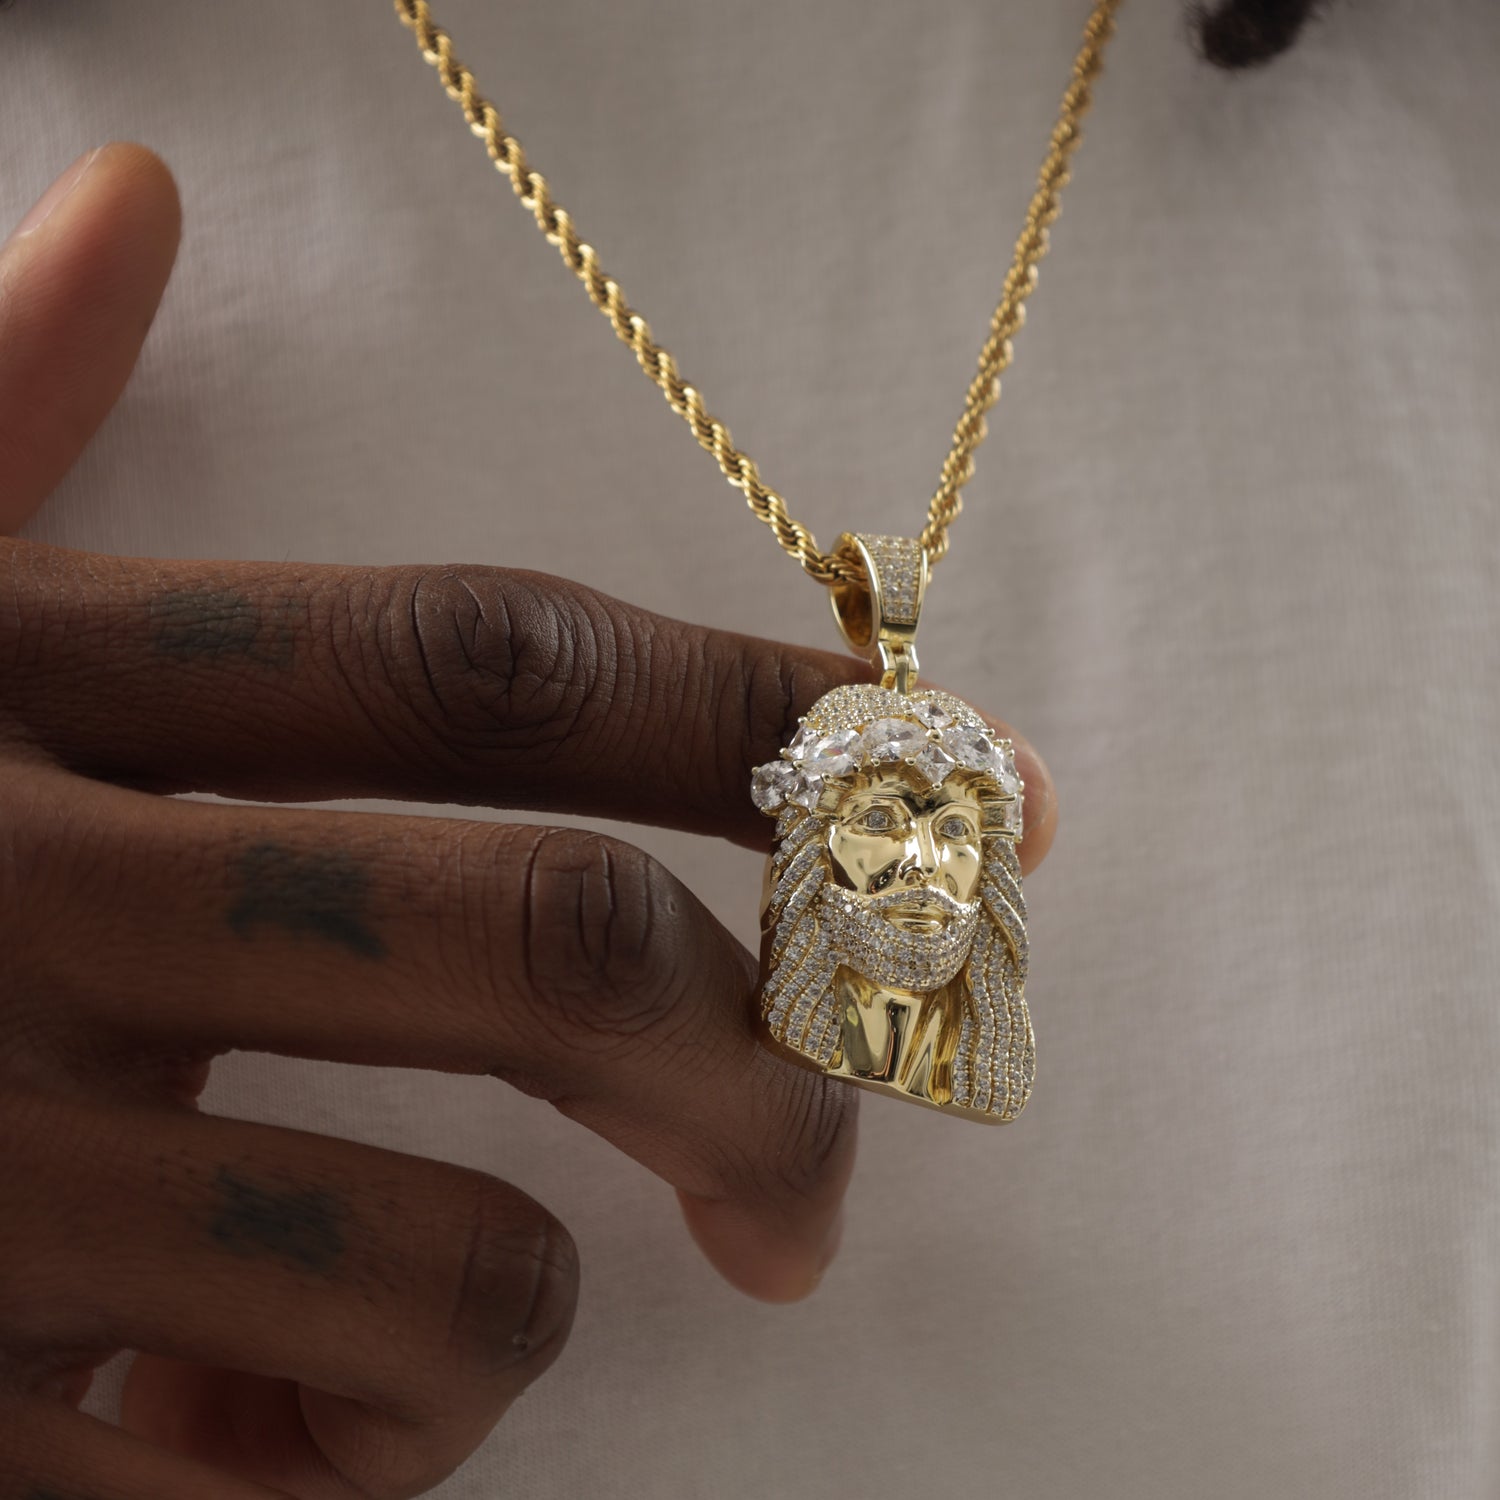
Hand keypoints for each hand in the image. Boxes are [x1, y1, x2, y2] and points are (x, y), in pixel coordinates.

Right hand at [0, 145, 1057, 1498]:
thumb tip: (136, 200)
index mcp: (25, 689)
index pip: (491, 657)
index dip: (764, 704)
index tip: (982, 780)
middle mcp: (15, 904)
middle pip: (549, 942)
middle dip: (764, 1052)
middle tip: (842, 1165)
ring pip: (460, 1260)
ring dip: (533, 1316)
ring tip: (481, 1321)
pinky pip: (293, 1469)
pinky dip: (368, 1466)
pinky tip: (277, 1434)